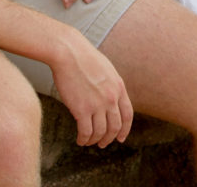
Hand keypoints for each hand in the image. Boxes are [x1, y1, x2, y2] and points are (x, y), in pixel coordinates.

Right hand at [50, 31, 132, 146]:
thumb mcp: (105, 70)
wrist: (68, 52)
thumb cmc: (83, 58)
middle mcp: (111, 98)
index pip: (127, 115)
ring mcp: (97, 104)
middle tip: (102, 144)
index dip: (124, 129)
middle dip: (109, 138)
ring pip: (100, 132)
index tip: (120, 138)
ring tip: (88, 142)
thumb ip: (110, 85)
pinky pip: (86, 131)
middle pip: (115, 126)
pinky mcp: (82, 109)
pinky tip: (79, 140)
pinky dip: (83, 139)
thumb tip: (109, 100)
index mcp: (119, 87)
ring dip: (94, 140)